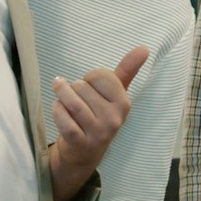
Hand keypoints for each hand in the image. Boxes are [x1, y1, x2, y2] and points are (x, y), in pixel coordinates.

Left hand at [49, 47, 149, 200]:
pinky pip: (62, 117)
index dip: (90, 79)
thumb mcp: (115, 94)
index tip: (92, 90)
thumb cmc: (99, 116)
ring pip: (71, 101)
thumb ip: (128, 70)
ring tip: (62, 99)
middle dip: (74, 88)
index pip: (100, 75)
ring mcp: (97, 132)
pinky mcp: (79, 142)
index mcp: (124, 103)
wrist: (84, 153)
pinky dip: (56, 109)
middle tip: (79, 101)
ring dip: (61, 96)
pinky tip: (59, 110)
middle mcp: (114, 118)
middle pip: (82, 86)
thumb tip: (145, 48)